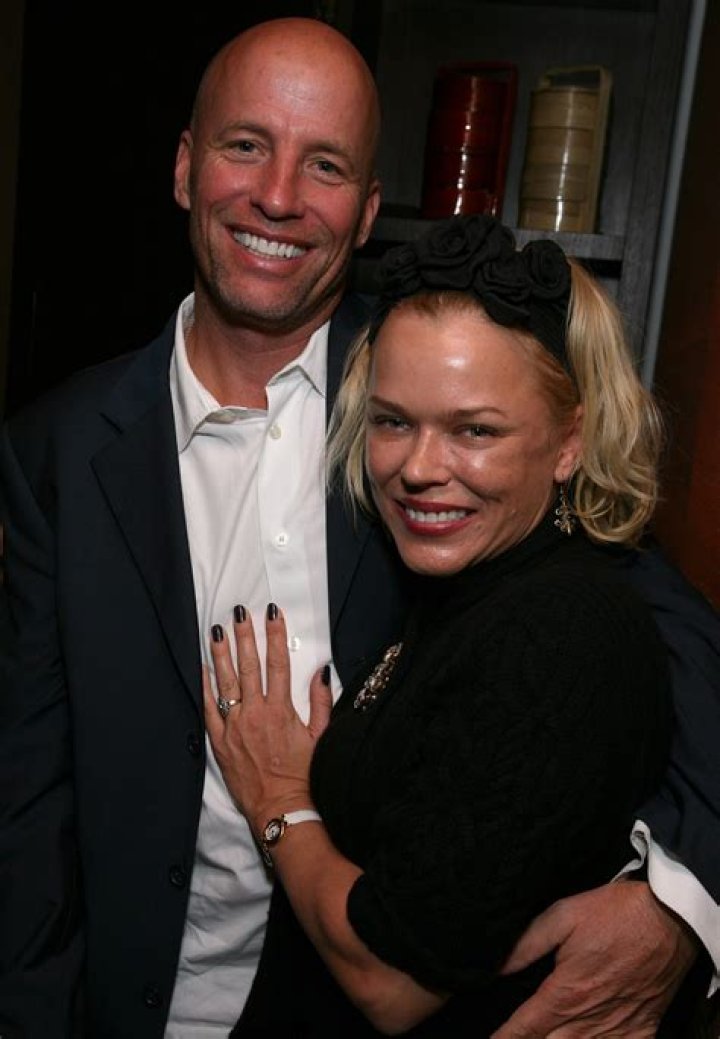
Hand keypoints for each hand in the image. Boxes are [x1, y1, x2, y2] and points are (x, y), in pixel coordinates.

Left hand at [202, 604, 332, 834]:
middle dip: (245, 636)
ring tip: (217, 631)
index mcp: (281, 710)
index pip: (278, 662)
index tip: (273, 613)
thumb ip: (321, 702)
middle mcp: (255, 714)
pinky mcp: (220, 742)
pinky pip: (209, 709)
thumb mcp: (321, 738)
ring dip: (221, 654)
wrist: (281, 811)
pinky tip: (203, 668)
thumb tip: (321, 671)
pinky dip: (206, 687)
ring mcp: (234, 727)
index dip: (276, 635)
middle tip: (239, 612)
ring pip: (225, 682)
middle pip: (249, 665)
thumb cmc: (304, 777)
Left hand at [491, 880, 698, 1037]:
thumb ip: (527, 945)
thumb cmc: (614, 913)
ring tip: (549, 1035)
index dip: (505, 1036)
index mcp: (566, 994)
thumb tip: (499, 968)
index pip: (525, 1028)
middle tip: (521, 1034)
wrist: (670, 918)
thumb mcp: (563, 915)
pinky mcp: (643, 1029)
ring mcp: (618, 1028)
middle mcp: (589, 1020)